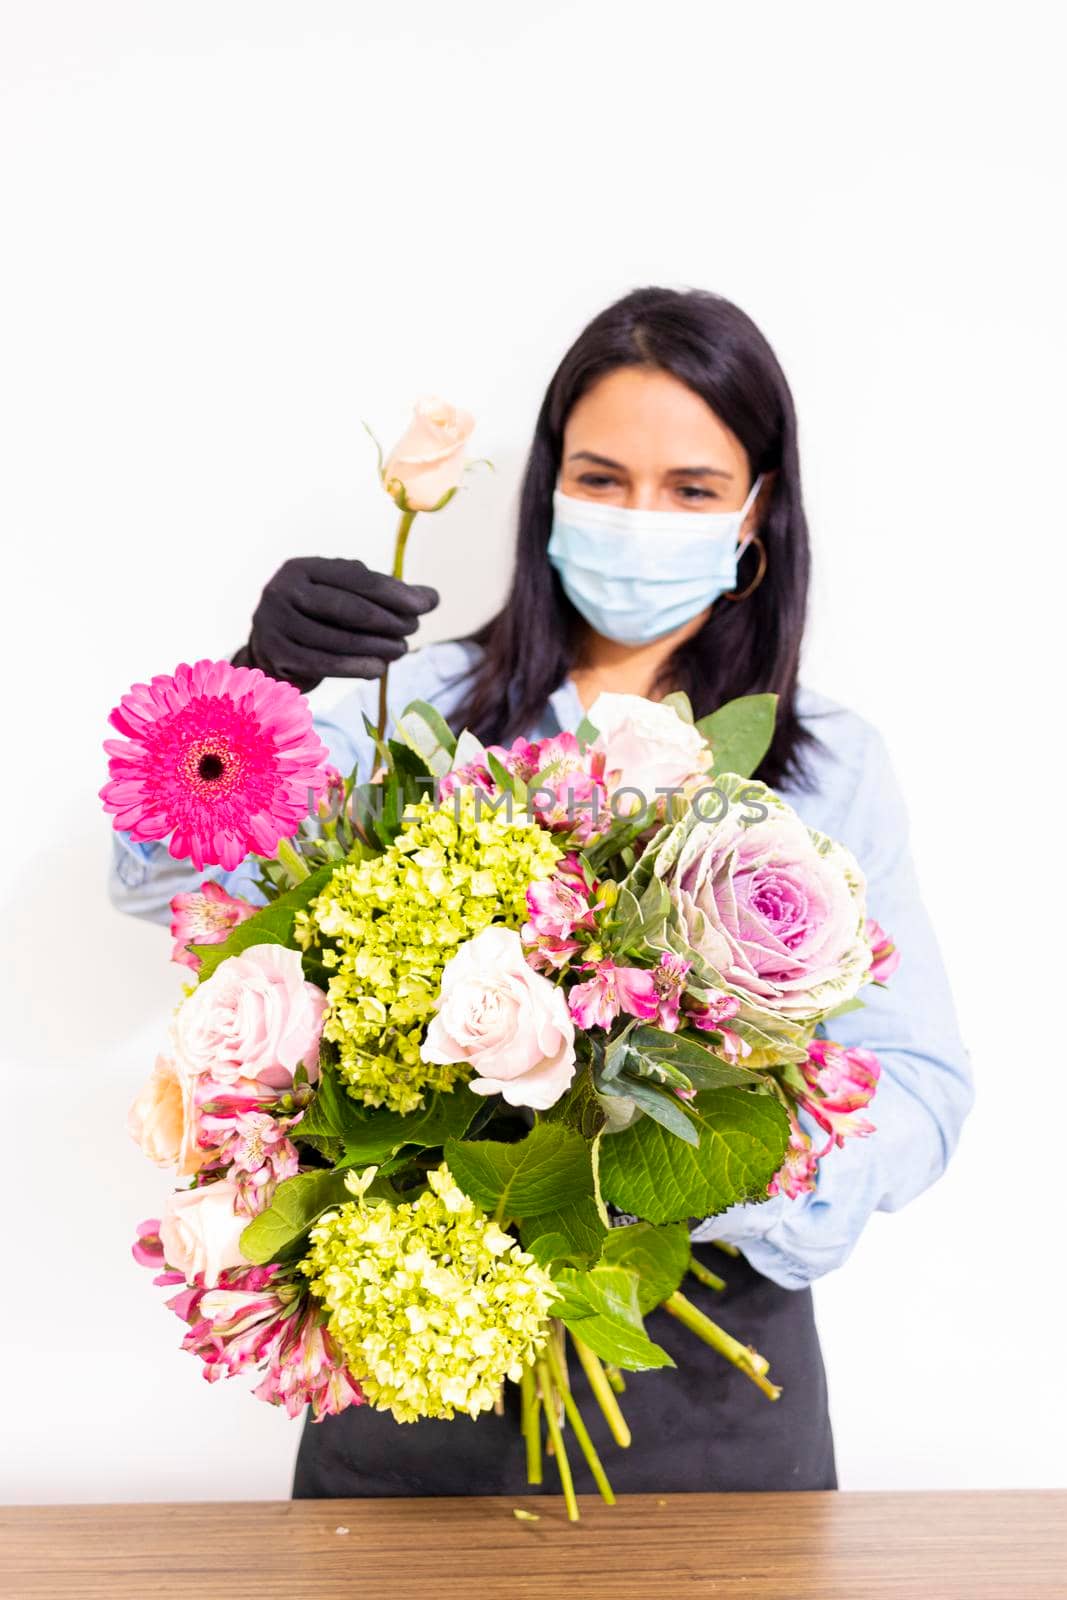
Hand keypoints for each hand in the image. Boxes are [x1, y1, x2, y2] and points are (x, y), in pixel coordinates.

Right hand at [237, 557, 439, 692]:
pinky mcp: (274, 653)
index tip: (425, 605)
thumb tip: (433, 597)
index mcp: (303, 568)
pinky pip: (321, 663)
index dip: (393, 591)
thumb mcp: (345, 598)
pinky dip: (353, 667)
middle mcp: (282, 590)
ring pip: (334, 638)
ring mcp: (273, 622)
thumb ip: (385, 595)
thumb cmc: (317, 618)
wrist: (270, 650)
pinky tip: (378, 670)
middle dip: (386, 619)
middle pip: (345, 606)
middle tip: (413, 629)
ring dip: (375, 647)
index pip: (354, 577)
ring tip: (401, 651)